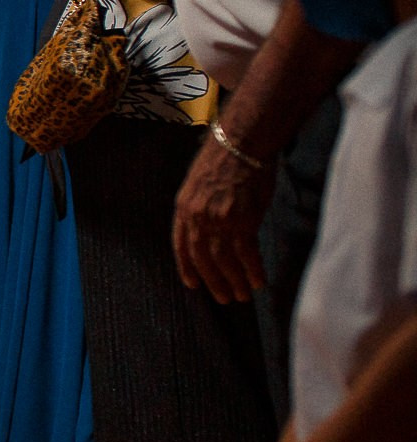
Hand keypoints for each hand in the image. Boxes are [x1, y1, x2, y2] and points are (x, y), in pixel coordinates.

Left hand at [172, 133, 273, 303]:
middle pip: (203, 258)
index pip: (181, 246)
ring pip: (224, 260)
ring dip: (234, 281)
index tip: (193, 284)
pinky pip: (247, 253)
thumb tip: (206, 229)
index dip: (187, 267)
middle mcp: (198, 217)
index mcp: (183, 208)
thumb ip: (198, 207)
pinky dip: (253, 270)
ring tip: (243, 295)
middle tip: (224, 298)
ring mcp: (219, 220)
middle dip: (214, 281)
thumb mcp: (197, 183)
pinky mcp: (243, 220)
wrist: (242, 143)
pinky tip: (259, 281)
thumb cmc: (224, 159)